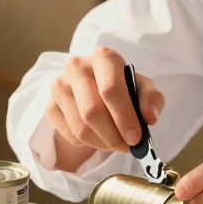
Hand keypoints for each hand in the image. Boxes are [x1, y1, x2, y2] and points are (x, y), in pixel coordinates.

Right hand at [46, 46, 165, 155]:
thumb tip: (149, 117)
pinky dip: (88, 144)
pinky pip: (70, 135)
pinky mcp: (50, 104)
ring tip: (116, 143)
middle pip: (92, 111)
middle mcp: (77, 66)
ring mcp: (60, 85)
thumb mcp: (142, 87)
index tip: (135, 138)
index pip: (110, 89)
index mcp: (103, 57)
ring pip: (80, 127)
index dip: (124, 117)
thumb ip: (152, 99)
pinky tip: (100, 137)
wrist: (94, 86)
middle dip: (113, 136)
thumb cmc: (122, 85)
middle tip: (127, 146)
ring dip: (102, 143)